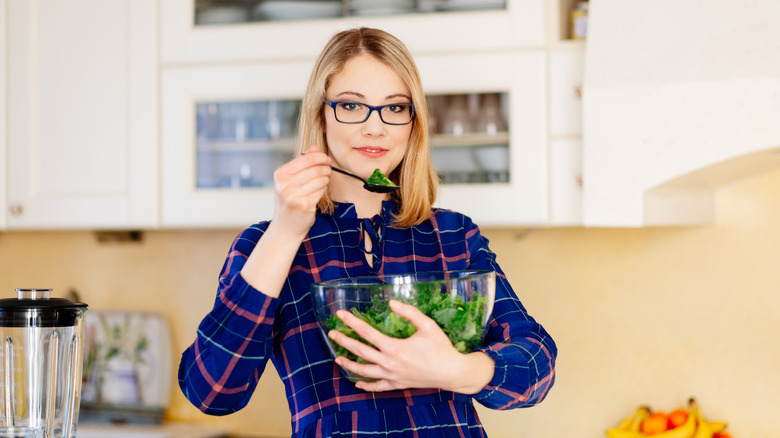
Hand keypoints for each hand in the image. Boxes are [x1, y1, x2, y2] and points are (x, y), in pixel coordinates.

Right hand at [272, 146, 330, 237]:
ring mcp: (294, 196)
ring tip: (324, 181)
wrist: (285, 226)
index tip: (326, 159)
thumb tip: (315, 148)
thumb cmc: (289, 200)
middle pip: (315, 169)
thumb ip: (302, 163)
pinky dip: (324, 189)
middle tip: (328, 170)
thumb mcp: (290, 180)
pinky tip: (320, 191)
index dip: (320, 157)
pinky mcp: (304, 205)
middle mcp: (285, 184)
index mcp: (280, 174)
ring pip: (320, 180)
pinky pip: (321, 191)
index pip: (306, 159)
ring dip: (326, 179)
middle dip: (325, 168)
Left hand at [328, 300, 494, 393]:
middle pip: (360, 352)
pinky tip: (357, 382)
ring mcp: (392, 376)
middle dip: (344, 341)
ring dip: (349, 364)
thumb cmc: (441, 347)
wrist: (451, 372)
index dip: (352, 322)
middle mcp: (389, 363)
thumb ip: (409, 312)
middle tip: (332, 333)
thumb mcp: (427, 325)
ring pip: (364, 371)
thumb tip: (391, 303)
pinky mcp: (397, 384)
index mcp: (394, 347)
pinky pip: (377, 386)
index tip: (341, 315)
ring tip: (338, 358)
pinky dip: (365, 385)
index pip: (366, 332)